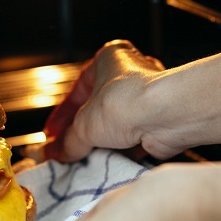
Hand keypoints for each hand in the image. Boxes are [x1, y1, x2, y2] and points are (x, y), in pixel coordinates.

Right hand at [25, 40, 175, 162]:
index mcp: (108, 58)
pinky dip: (120, 151)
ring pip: (115, 125)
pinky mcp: (158, 121)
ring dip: (101, 142)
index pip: (77, 91)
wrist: (167, 117)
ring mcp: (146, 98)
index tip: (52, 134)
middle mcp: (130, 74)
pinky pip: (132, 138)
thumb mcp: (84, 125)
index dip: (61, 116)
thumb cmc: (127, 102)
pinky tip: (107, 161)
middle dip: (81, 131)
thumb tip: (59, 153)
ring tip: (85, 158)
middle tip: (67, 148)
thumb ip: (69, 141)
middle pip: (96, 108)